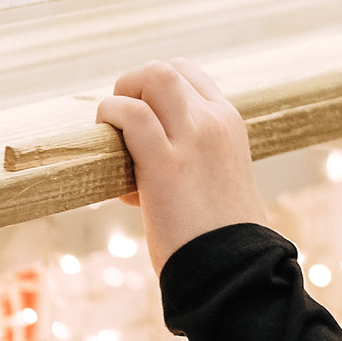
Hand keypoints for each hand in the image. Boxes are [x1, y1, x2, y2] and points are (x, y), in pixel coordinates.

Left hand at [97, 60, 270, 274]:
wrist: (234, 271)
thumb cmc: (221, 237)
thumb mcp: (218, 182)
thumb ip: (194, 160)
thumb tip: (145, 167)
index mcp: (230, 124)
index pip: (188, 75)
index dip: (156, 92)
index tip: (145, 125)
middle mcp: (215, 122)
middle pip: (166, 69)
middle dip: (134, 88)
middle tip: (123, 128)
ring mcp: (193, 138)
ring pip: (153, 77)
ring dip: (122, 97)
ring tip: (114, 134)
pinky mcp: (166, 164)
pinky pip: (132, 114)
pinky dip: (112, 118)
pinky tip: (108, 149)